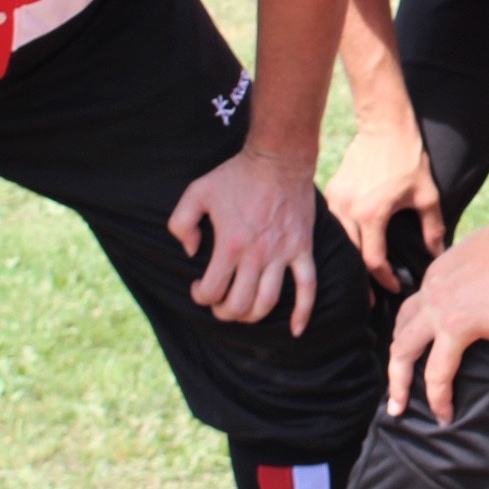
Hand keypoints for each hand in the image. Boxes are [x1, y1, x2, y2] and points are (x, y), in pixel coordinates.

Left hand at [167, 147, 318, 334]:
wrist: (279, 158)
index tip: (199, 287)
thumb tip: (191, 253)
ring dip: (252, 315)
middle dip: (224, 312)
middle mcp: (257, 254)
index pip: (212, 291)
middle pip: (239, 305)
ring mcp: (283, 254)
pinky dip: (303, 312)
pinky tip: (296, 330)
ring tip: (242, 310)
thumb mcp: (196, 192)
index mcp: (229, 244)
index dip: (200, 296)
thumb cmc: (236, 175)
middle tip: (219, 303)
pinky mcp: (302, 249)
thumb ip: (180, 224)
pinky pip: (308, 286)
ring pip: (268, 302)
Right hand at [325, 119, 444, 291]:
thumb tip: (437, 254)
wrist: (384, 125)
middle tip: (373, 297)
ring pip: (340, 241)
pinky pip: (335, 223)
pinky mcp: (331, 191)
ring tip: (362, 275)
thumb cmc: (408, 159)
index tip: (396, 286)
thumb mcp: (427, 195)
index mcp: (371, 214)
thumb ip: (433, 228)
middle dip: (363, 279)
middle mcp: (347, 210)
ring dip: (352, 258)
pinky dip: (344, 238)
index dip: (385, 279)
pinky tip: (354, 246)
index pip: (373, 261)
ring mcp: (335, 200)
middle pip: (352, 256)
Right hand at [387, 222, 488, 423]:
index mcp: (455, 327)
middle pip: (401, 352)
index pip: (436, 376)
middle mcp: (435, 308)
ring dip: (397, 351)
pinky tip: (417, 332)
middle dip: (397, 384)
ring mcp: (431, 286)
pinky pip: (411, 302)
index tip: (444, 419)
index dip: (439, 402)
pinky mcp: (434, 270)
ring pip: (400, 324)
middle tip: (397, 407)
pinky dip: (406, 323)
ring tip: (400, 372)